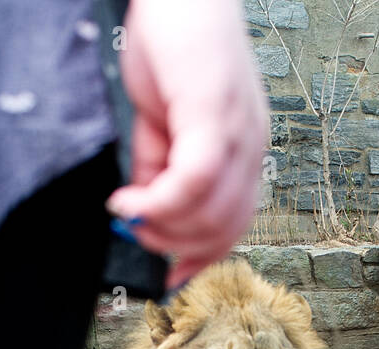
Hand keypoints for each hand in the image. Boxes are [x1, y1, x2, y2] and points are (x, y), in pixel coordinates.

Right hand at [106, 0, 268, 289]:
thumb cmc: (170, 41)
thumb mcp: (162, 119)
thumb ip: (160, 164)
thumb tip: (146, 210)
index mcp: (243, 149)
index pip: (235, 224)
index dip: (202, 258)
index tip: (170, 276)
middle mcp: (250, 145)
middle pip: (224, 230)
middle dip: (174, 246)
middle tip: (137, 233)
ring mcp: (236, 130)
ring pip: (210, 215)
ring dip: (162, 228)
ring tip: (129, 214)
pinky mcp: (213, 113)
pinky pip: (193, 183)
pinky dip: (156, 203)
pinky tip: (128, 200)